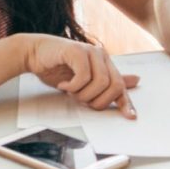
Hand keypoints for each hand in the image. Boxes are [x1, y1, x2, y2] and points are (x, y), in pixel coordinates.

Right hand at [17, 33, 138, 118]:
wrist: (34, 54)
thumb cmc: (58, 67)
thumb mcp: (83, 81)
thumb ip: (105, 83)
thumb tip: (135, 81)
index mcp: (106, 64)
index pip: (121, 85)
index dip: (126, 102)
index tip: (130, 117)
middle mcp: (102, 56)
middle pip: (114, 86)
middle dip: (98, 101)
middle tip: (81, 100)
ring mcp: (91, 52)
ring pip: (101, 82)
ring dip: (84, 94)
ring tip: (72, 92)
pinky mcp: (78, 51)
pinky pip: (84, 76)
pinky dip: (73, 86)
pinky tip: (64, 84)